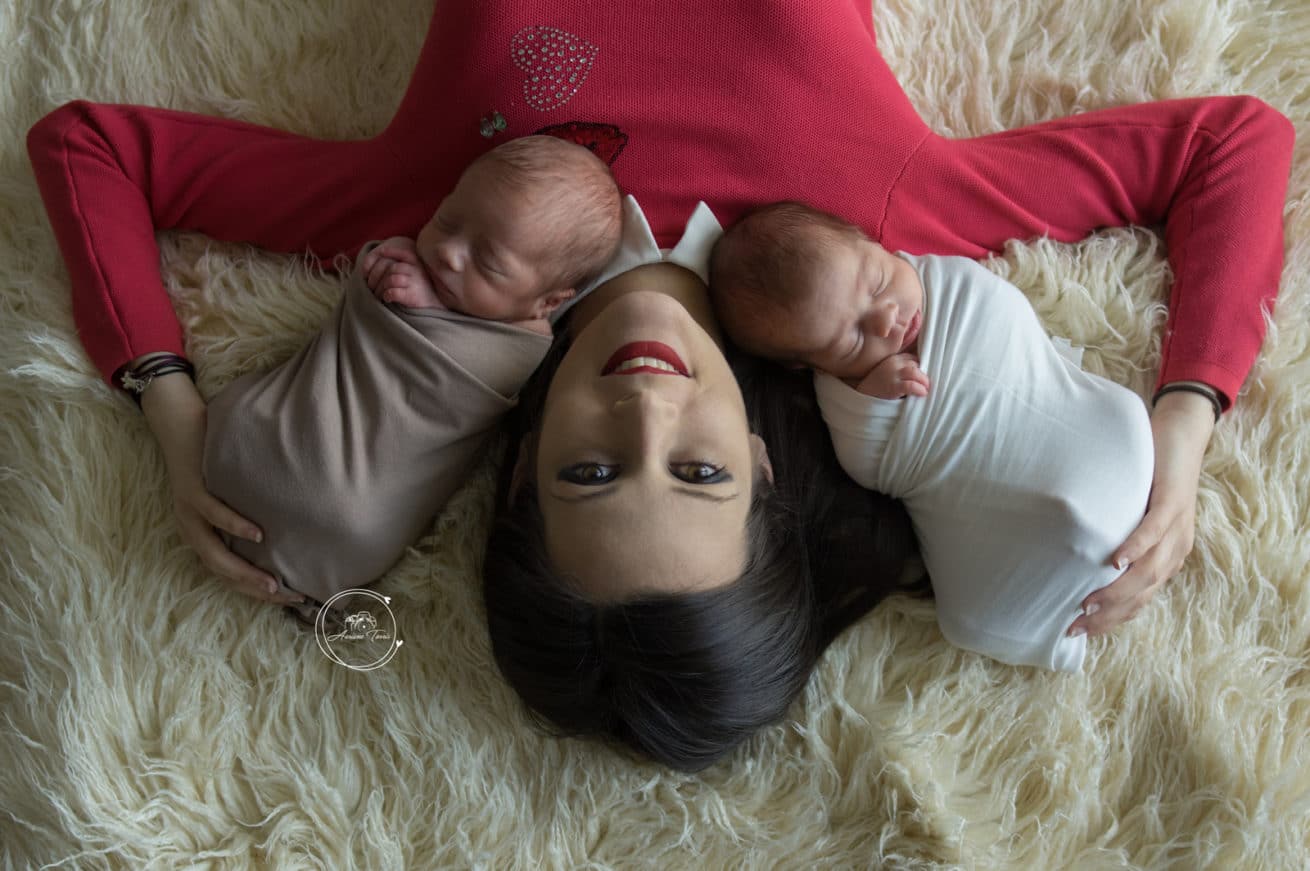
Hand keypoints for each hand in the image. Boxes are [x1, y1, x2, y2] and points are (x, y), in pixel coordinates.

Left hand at [139, 371, 304, 605]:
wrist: (177, 426)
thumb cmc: (211, 460)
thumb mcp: (226, 494)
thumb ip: (244, 513)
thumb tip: (282, 529)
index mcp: (201, 535)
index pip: (227, 575)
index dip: (255, 591)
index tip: (287, 598)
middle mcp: (192, 530)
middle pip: (221, 572)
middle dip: (254, 589)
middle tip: (286, 597)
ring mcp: (189, 512)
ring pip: (214, 553)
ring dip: (244, 571)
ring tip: (271, 582)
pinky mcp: (191, 491)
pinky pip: (214, 514)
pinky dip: (235, 527)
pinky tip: (257, 535)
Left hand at [361, 237, 442, 307]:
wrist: (436, 307)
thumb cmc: (420, 288)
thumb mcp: (414, 271)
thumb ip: (401, 265)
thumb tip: (373, 266)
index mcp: (416, 261)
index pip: (400, 251)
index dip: (386, 252)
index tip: (376, 256)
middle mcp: (416, 269)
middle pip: (389, 267)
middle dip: (376, 277)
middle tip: (370, 286)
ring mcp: (415, 282)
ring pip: (390, 279)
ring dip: (380, 288)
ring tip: (378, 295)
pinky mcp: (413, 296)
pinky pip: (393, 292)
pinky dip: (387, 295)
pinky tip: (388, 299)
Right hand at [852, 353, 930, 398]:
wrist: (861, 398)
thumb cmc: (877, 387)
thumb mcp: (888, 373)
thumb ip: (900, 370)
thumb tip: (921, 373)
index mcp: (893, 359)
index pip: (913, 358)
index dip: (921, 367)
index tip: (922, 377)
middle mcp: (893, 363)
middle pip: (916, 364)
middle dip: (923, 375)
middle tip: (926, 385)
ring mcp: (892, 374)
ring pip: (915, 372)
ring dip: (924, 381)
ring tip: (926, 389)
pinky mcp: (893, 386)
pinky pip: (911, 385)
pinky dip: (919, 389)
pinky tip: (922, 393)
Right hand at [1068, 389, 1215, 636]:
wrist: (1182, 437)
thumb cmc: (1150, 475)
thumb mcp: (1134, 513)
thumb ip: (1118, 535)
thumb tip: (1077, 556)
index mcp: (1167, 556)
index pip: (1140, 599)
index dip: (1113, 619)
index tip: (1081, 631)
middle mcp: (1175, 549)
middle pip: (1143, 593)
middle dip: (1109, 614)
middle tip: (1075, 625)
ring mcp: (1177, 527)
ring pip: (1149, 570)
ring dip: (1118, 591)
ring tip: (1089, 604)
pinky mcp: (1174, 502)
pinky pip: (1153, 531)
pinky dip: (1134, 548)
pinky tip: (1115, 562)